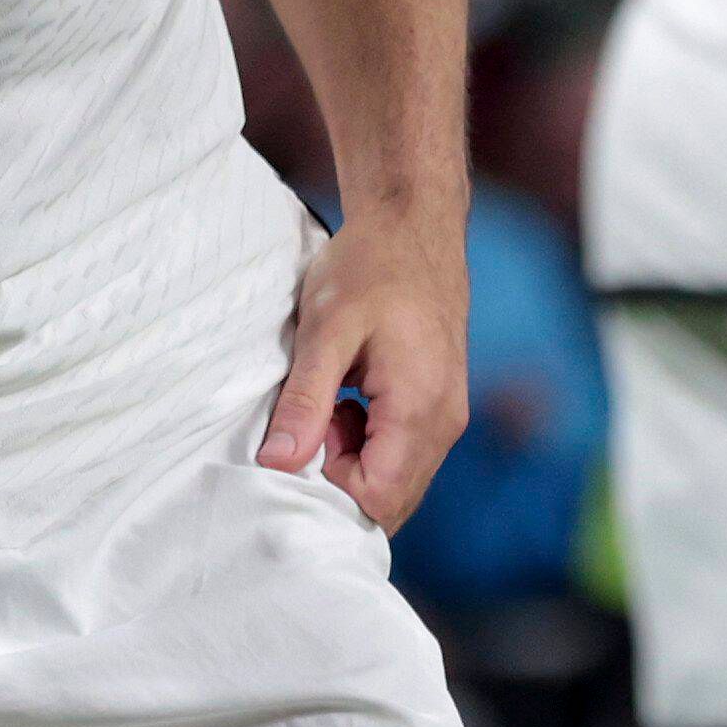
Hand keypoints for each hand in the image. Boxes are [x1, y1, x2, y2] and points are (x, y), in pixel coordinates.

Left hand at [258, 209, 470, 529]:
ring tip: (329, 407)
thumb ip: (305, 401)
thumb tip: (278, 464)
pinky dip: (369, 445)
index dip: (329, 487)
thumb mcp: (325, 330)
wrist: (413, 224)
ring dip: (353, 462)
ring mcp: (448, 416)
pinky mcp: (441, 406)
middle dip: (341, 481)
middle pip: (391, 502)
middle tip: (311, 426)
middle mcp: (445, 423)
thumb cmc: (371, 266)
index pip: (377, 500)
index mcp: (420, 409)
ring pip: (397, 481)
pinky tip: (349, 401)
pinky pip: (404, 456)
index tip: (301, 441)